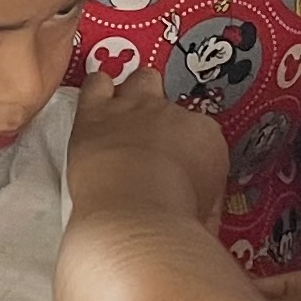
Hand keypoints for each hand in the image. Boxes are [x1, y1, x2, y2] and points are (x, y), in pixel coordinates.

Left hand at [70, 71, 228, 228]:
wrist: (137, 214)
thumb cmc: (173, 221)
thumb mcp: (206, 217)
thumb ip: (204, 206)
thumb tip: (201, 219)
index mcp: (205, 138)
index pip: (200, 132)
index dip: (186, 149)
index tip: (178, 167)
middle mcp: (174, 115)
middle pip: (169, 100)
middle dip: (161, 115)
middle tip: (150, 137)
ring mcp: (135, 108)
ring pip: (140, 80)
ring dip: (134, 92)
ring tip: (124, 112)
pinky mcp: (98, 112)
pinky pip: (97, 83)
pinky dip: (96, 89)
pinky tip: (94, 99)